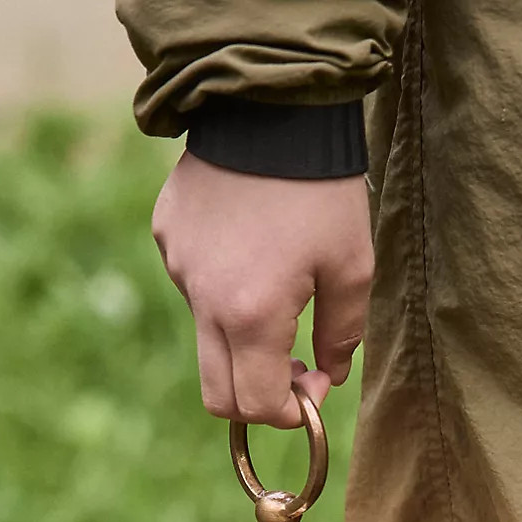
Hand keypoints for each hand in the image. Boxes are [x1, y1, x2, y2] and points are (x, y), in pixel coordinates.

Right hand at [152, 151, 373, 427]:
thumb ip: (343, 336)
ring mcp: (179, 267)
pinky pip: (194, 287)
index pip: (257, 405)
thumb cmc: (321, 191)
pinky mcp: (168, 238)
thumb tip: (329, 376)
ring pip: (207, 339)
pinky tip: (251, 251)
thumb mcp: (353, 269)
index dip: (290, 413)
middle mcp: (205, 301)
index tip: (314, 389)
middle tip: (294, 370)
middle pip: (219, 394)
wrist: (270, 108)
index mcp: (251, 316)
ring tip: (278, 292)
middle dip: (258, 398)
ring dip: (243, 340)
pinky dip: (223, 292)